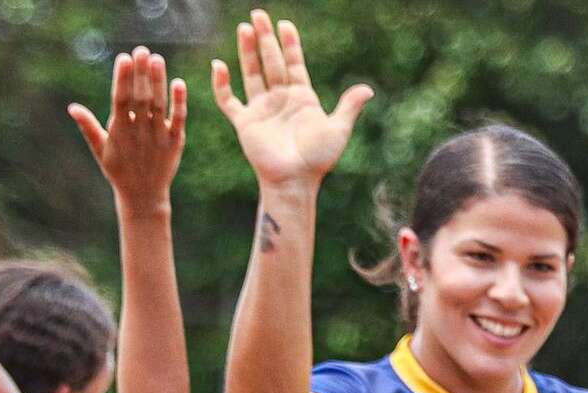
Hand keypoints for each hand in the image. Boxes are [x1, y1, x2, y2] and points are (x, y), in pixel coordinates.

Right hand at [69, 46, 187, 209]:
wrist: (143, 196)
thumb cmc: (118, 171)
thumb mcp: (100, 150)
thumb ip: (88, 127)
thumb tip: (72, 107)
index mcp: (119, 131)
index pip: (120, 100)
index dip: (122, 79)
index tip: (124, 58)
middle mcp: (139, 132)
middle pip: (141, 98)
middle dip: (141, 74)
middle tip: (142, 50)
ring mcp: (158, 137)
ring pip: (159, 105)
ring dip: (159, 82)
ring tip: (157, 59)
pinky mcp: (175, 142)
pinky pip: (178, 120)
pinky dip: (179, 102)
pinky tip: (179, 82)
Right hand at [210, 10, 372, 188]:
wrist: (295, 180)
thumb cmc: (317, 159)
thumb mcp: (338, 130)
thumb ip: (349, 107)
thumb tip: (368, 89)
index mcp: (302, 97)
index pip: (294, 63)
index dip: (290, 44)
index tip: (285, 24)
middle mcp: (280, 99)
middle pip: (271, 62)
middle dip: (265, 38)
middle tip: (258, 14)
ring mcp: (261, 109)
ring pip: (251, 73)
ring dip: (247, 51)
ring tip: (244, 28)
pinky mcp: (245, 122)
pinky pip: (229, 101)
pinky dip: (222, 85)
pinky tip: (219, 66)